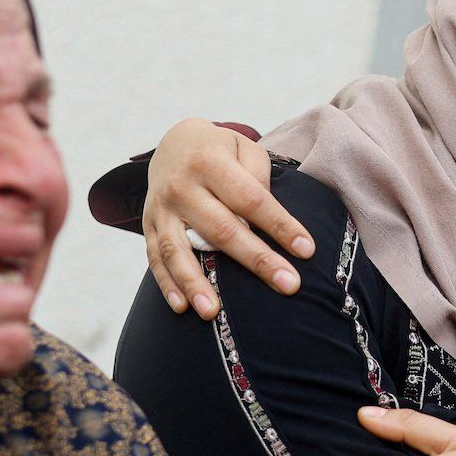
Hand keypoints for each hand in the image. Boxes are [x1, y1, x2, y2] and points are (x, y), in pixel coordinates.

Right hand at [143, 118, 314, 318]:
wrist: (174, 143)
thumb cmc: (221, 151)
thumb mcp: (243, 148)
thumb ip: (258, 177)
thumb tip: (267, 220)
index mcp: (210, 162)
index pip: (251, 199)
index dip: (280, 226)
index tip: (306, 250)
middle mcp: (182, 185)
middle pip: (221, 229)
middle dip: (257, 260)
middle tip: (288, 286)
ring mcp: (161, 208)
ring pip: (178, 250)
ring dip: (195, 284)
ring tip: (214, 312)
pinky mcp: (148, 225)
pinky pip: (155, 258)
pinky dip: (167, 284)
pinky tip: (183, 308)